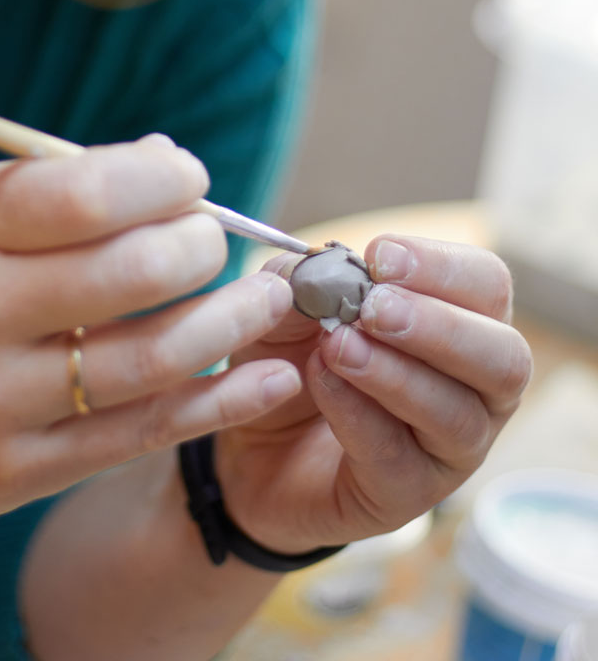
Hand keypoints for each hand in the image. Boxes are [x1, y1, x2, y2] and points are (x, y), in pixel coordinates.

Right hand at [0, 135, 298, 543]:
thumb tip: (169, 162)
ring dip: (233, 322)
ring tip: (267, 297)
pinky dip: (222, 403)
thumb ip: (58, 186)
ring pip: (151, 358)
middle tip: (217, 240)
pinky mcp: (19, 470)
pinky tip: (272, 380)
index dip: (162, 182)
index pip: (86, 194)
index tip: (191, 180)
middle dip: (203, 246)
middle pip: (131, 273)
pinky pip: (144, 432)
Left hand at [214, 235, 532, 552]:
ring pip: (456, 414)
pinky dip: (357, 414)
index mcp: (463, 321)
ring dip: (395, 373)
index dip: (442, 266)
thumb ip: (306, 280)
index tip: (380, 257)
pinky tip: (322, 381)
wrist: (248, 443)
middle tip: (374, 307)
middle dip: (438, 326)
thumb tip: (324, 267)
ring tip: (338, 345)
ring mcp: (448, 449)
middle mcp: (475, 388)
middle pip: (504, 357)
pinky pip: (396, 458)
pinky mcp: (405, 495)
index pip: (487, 285)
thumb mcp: (286, 304)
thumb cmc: (291, 357)